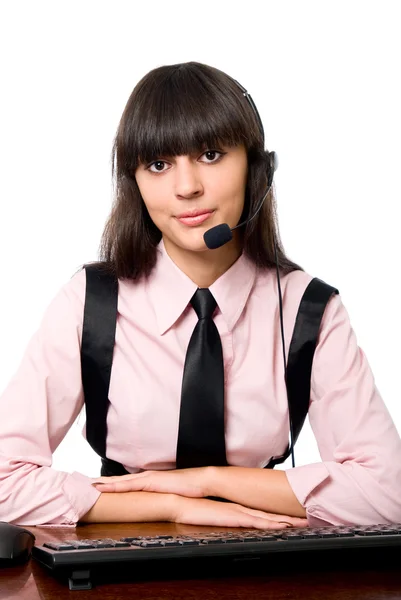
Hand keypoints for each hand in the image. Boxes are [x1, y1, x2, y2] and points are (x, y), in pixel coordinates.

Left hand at [91, 468, 208, 496]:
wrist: (201, 481)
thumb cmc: (189, 489)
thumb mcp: (172, 496)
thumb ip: (162, 498)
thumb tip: (157, 506)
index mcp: (150, 481)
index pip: (127, 482)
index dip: (112, 483)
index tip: (98, 486)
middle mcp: (145, 477)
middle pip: (119, 479)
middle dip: (103, 481)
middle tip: (85, 483)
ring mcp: (146, 479)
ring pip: (119, 481)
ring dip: (104, 483)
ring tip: (88, 485)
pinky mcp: (149, 482)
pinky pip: (127, 484)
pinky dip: (113, 485)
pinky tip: (103, 487)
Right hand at [172, 496, 307, 528]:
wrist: (180, 500)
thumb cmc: (191, 506)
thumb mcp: (210, 512)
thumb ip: (221, 515)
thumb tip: (227, 518)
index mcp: (237, 508)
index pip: (262, 513)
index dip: (279, 515)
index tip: (294, 517)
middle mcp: (242, 508)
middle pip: (270, 514)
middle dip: (290, 516)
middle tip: (308, 518)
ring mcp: (240, 511)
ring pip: (268, 518)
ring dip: (286, 521)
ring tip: (304, 523)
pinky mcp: (234, 516)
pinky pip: (257, 522)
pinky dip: (272, 524)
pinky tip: (284, 527)